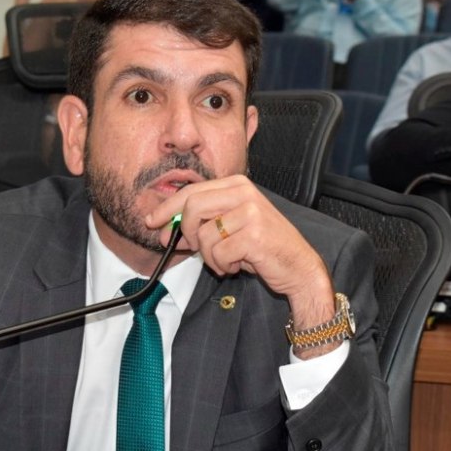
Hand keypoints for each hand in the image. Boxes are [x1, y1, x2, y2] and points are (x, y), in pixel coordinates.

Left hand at [144, 175, 336, 341]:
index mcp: (236, 184)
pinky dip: (223, 265)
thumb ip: (200, 225)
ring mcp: (250, 212)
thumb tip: (166, 232)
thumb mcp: (229, 229)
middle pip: (192, 207)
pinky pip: (218, 253)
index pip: (191, 191)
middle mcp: (244, 193)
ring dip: (210, 256)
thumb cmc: (262, 247)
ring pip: (204, 235)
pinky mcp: (254, 234)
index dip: (167, 208)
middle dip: (186, 233)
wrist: (298, 266)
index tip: (153, 222)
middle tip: (193, 248)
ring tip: (227, 260)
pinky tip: (238, 264)